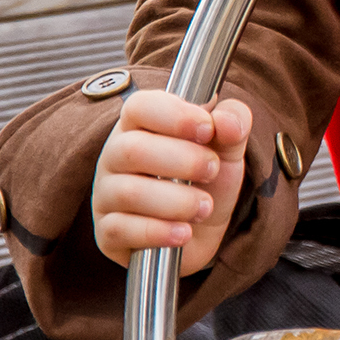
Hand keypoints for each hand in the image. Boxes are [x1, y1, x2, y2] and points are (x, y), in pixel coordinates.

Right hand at [91, 90, 252, 274]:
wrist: (202, 232)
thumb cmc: (207, 180)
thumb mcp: (228, 149)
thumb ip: (233, 124)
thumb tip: (227, 120)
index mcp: (140, 125)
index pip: (139, 106)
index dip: (173, 115)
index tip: (207, 129)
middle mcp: (115, 156)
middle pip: (131, 150)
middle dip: (182, 160)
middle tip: (212, 170)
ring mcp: (106, 195)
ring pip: (128, 193)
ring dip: (176, 201)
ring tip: (205, 207)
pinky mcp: (107, 233)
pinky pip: (121, 230)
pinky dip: (158, 232)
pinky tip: (184, 233)